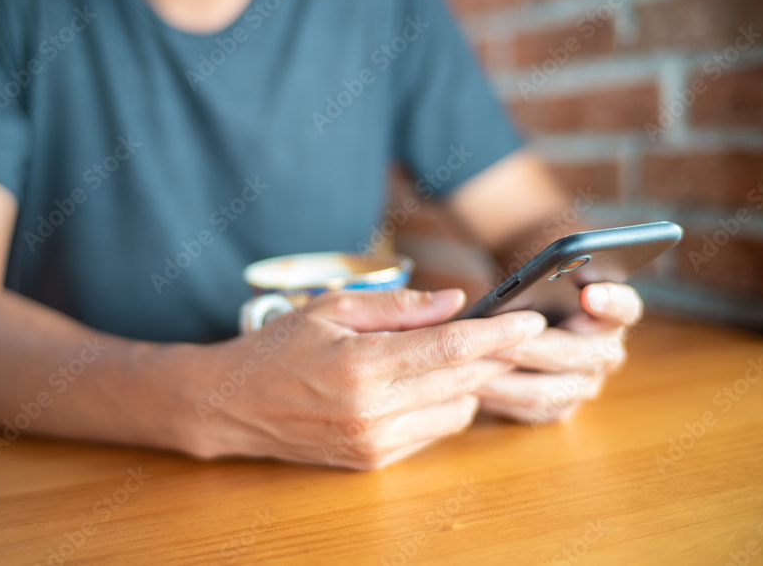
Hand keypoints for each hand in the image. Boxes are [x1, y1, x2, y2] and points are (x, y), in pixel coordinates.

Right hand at [193, 289, 546, 469]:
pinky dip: (439, 406)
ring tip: (445, 355)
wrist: (232, 405)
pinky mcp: (373, 461)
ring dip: (465, 383)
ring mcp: (374, 442)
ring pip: (457, 412)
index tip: (531, 319)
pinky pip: (432, 432)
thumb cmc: (278, 347)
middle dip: (492, 354)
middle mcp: (372, 411)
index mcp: (361, 366)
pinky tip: (417, 384)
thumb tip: (455, 301)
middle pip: (462, 381)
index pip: (449, 348)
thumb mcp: (331, 308)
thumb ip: (397, 306)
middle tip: (508, 330)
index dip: (496, 333)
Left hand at [474, 282, 641, 423]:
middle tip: (487, 339)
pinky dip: (498, 400)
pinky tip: (467, 386)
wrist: (530, 309)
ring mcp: (586, 384)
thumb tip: (512, 297)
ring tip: (465, 365)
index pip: (625, 308)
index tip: (589, 293)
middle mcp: (607, 352)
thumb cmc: (534, 282)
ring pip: (544, 390)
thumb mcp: (539, 270)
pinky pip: (528, 411)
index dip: (610, 302)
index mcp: (616, 312)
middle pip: (570, 353)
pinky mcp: (561, 408)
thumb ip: (539, 279)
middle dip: (524, 347)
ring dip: (501, 379)